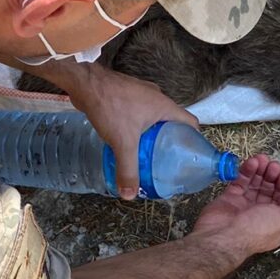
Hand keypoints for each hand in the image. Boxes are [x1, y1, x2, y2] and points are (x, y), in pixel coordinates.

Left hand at [67, 64, 198, 199]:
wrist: (85, 82)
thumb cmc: (110, 106)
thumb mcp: (122, 142)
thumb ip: (128, 169)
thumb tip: (129, 195)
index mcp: (165, 106)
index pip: (191, 123)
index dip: (194, 140)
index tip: (190, 156)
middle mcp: (157, 97)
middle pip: (173, 121)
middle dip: (172, 140)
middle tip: (168, 159)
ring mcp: (142, 94)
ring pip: (155, 116)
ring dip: (155, 132)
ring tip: (149, 151)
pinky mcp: (127, 94)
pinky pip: (140, 112)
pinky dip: (139, 125)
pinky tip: (128, 137)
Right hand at [192, 155, 279, 257]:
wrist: (224, 235)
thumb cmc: (256, 229)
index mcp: (275, 221)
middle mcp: (260, 213)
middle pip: (269, 189)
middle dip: (272, 176)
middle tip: (273, 165)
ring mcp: (244, 205)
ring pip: (254, 183)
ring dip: (260, 170)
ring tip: (262, 159)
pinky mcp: (230, 197)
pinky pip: (240, 181)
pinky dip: (246, 170)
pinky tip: (252, 162)